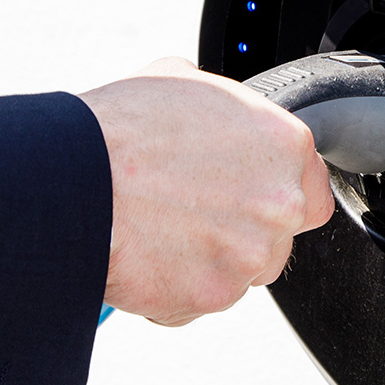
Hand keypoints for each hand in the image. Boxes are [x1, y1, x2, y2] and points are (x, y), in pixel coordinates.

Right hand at [80, 57, 334, 325]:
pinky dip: (172, 288)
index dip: (276, 195)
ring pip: (239, 272)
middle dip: (239, 232)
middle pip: (277, 238)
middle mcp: (279, 205)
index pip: (314, 190)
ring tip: (157, 230)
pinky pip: (198, 301)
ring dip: (207, 262)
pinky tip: (142, 254)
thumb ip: (224, 112)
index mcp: (285, 147)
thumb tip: (218, 118)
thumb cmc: (119, 129)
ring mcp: (248, 256)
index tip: (250, 199)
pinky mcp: (211, 296)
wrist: (70, 180)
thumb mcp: (182, 82)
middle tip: (189, 213)